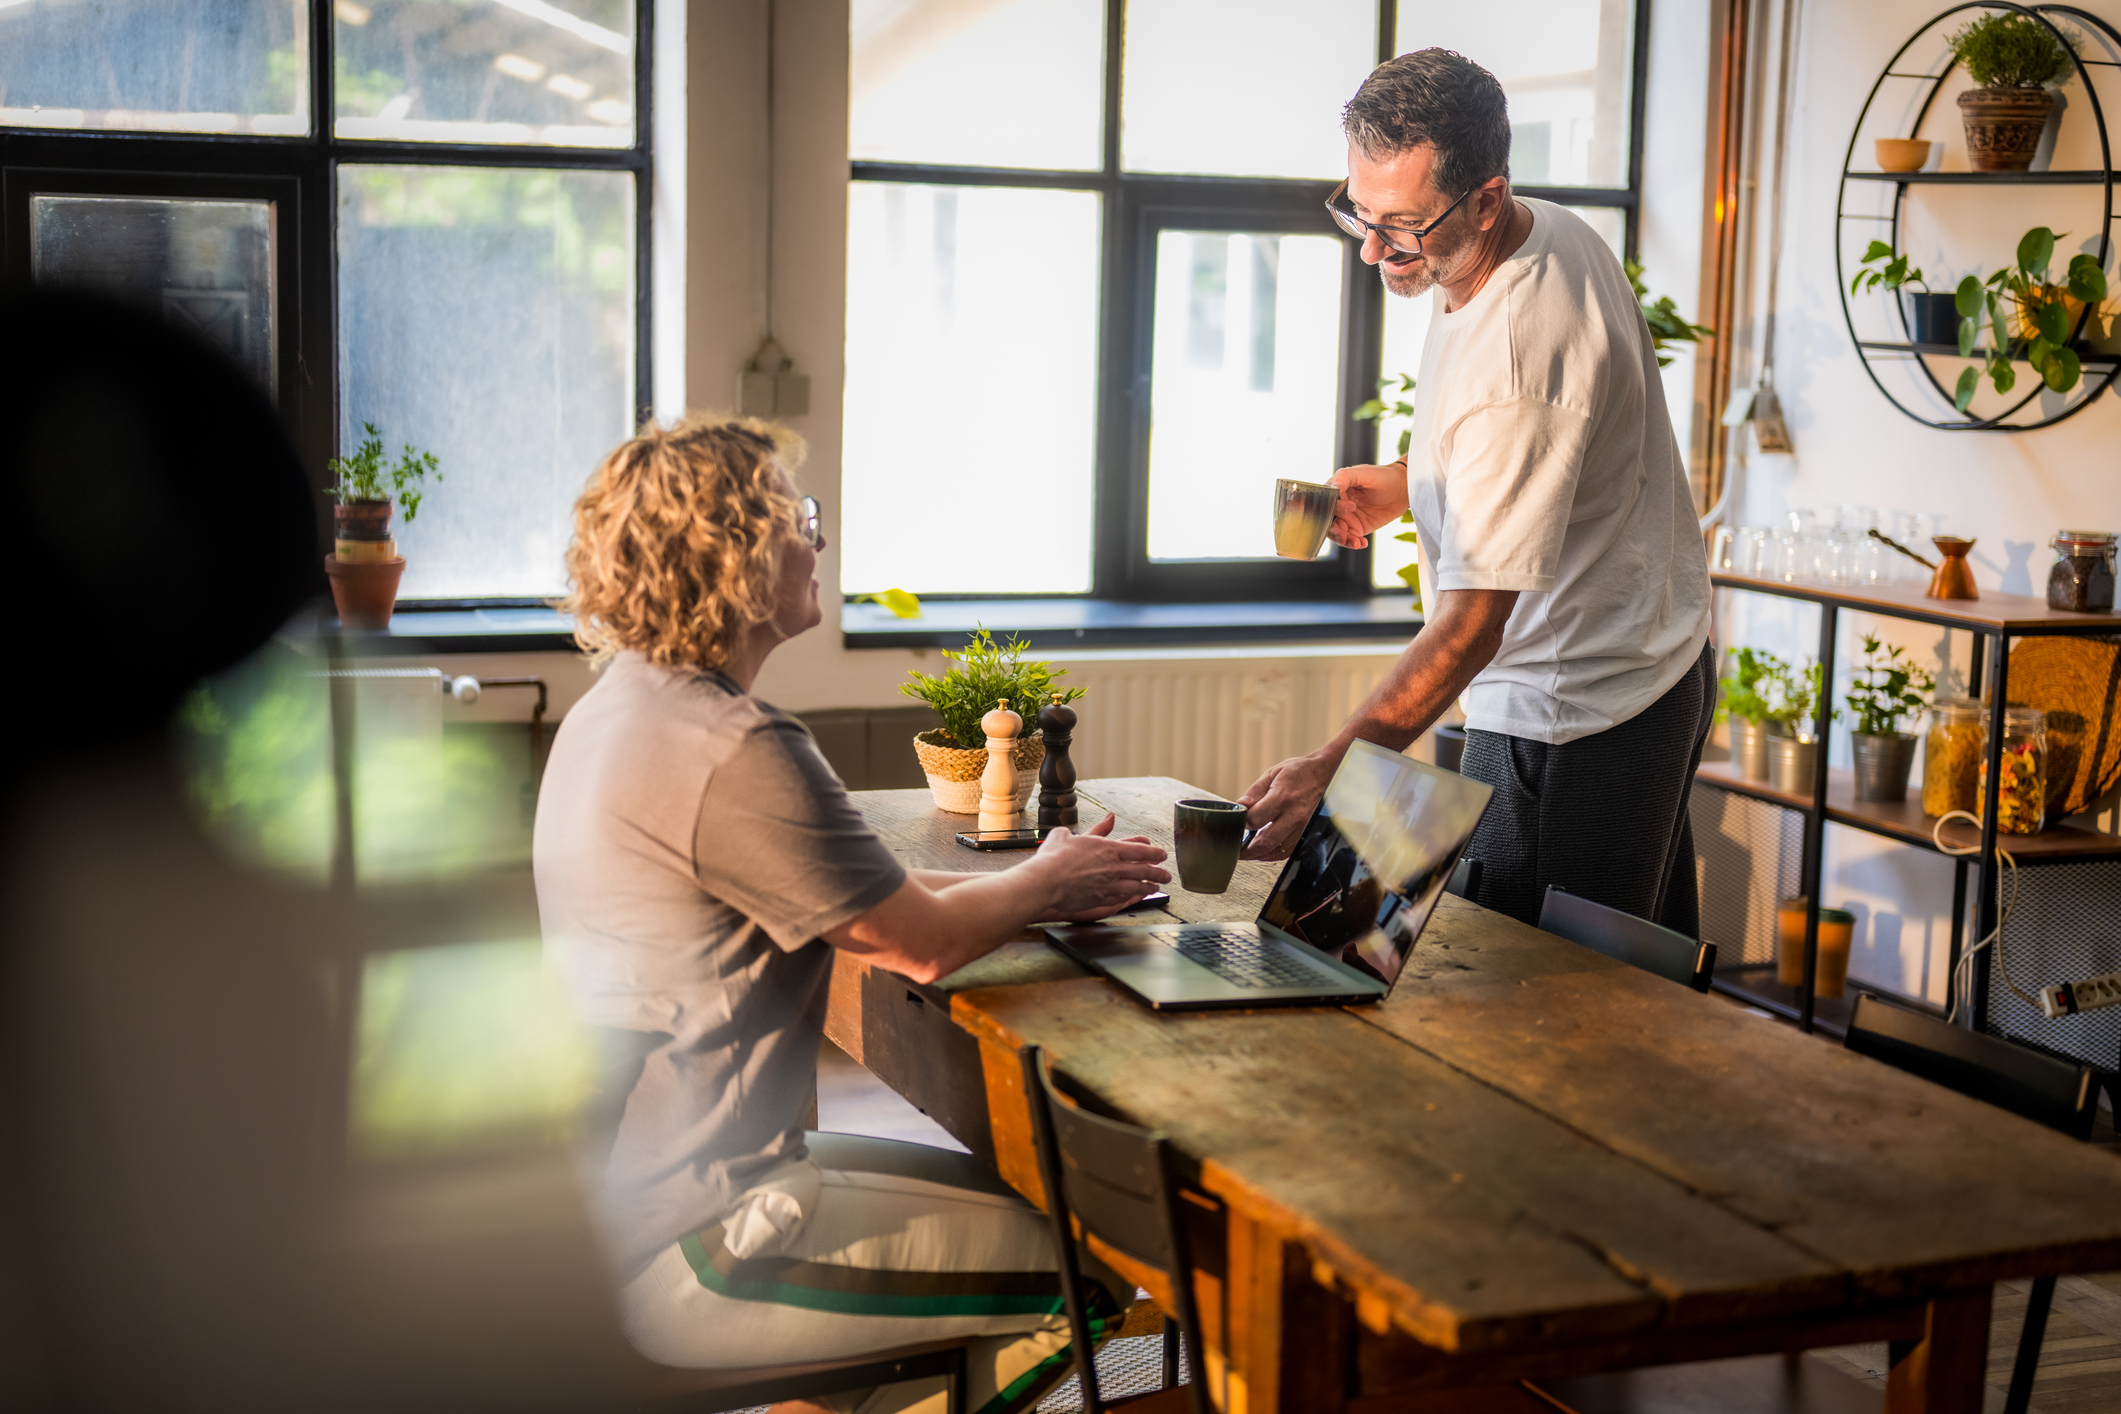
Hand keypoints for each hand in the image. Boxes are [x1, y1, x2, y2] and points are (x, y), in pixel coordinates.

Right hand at [1030, 813, 1169, 919]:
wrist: (1045, 881)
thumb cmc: (1054, 857)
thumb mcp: (1071, 834)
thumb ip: (1095, 828)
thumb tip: (1110, 817)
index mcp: (1108, 849)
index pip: (1140, 851)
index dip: (1154, 853)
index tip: (1162, 855)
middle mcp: (1113, 867)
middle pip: (1144, 870)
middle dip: (1159, 872)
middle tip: (1168, 875)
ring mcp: (1109, 885)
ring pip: (1138, 886)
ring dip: (1150, 886)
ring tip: (1156, 887)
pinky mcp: (1102, 900)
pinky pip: (1123, 899)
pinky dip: (1133, 897)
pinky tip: (1136, 897)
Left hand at [1238, 753, 1337, 859]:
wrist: (1324, 773)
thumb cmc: (1299, 772)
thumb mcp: (1272, 774)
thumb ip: (1254, 792)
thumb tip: (1240, 806)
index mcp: (1283, 798)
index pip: (1255, 820)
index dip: (1242, 823)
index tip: (1237, 823)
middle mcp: (1295, 815)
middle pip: (1266, 842)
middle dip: (1247, 849)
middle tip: (1237, 849)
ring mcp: (1303, 827)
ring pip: (1277, 851)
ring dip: (1260, 854)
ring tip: (1248, 851)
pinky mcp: (1308, 833)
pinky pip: (1288, 852)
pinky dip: (1274, 854)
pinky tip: (1265, 850)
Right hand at [1327, 462, 1410, 548]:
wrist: (1403, 487)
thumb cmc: (1382, 475)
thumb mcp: (1363, 473)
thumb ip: (1345, 477)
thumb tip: (1332, 486)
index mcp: (1336, 491)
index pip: (1326, 504)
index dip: (1333, 509)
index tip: (1350, 507)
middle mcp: (1339, 506)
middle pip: (1328, 522)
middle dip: (1334, 531)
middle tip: (1344, 535)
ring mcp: (1348, 518)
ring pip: (1338, 534)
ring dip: (1344, 540)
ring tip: (1355, 542)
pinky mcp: (1359, 528)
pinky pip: (1352, 539)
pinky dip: (1355, 543)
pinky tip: (1362, 543)